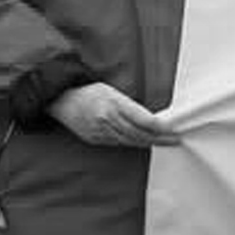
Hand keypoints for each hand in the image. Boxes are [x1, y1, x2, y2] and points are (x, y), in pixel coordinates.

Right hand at [49, 81, 178, 148]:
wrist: (59, 100)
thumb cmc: (87, 91)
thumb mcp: (110, 90)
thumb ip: (129, 105)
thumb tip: (152, 119)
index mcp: (112, 103)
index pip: (143, 120)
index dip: (161, 127)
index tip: (174, 129)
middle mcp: (106, 118)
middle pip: (139, 133)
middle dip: (159, 138)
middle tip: (174, 139)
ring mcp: (99, 131)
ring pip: (130, 141)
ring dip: (148, 142)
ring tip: (163, 142)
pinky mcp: (94, 139)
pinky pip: (118, 143)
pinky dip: (132, 143)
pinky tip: (142, 142)